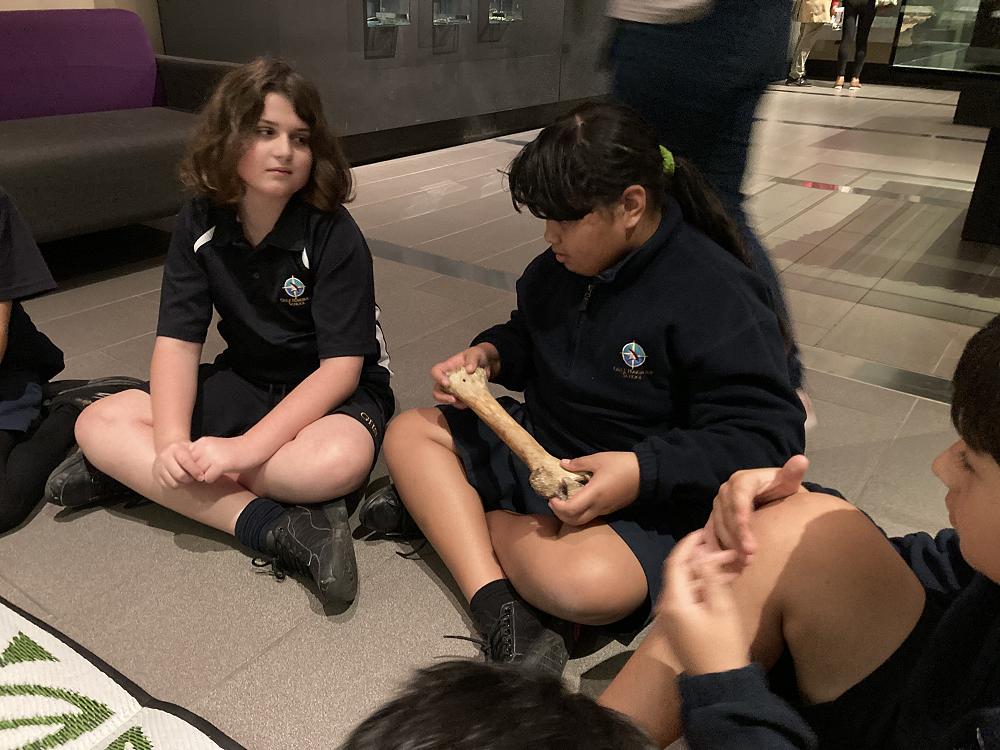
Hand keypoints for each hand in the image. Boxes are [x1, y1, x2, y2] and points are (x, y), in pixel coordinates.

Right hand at [153, 440, 201, 488]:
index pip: (185, 461)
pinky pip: (167, 485)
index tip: (202, 476)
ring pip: (173, 482)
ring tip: (188, 479)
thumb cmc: (186, 451)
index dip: (195, 471)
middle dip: (190, 479)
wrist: (169, 450)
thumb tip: (212, 466)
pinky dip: (176, 485)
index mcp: (175, 449)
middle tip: (195, 479)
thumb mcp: (192, 448)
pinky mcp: (156, 475)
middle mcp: (165, 457)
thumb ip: (199, 455)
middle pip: (179, 475)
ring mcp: (159, 466)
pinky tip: (180, 480)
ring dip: (183, 484)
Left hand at [189, 435, 265, 482]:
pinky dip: (213, 479)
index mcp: (201, 442)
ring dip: (204, 476)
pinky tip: (222, 473)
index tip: (200, 469)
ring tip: (215, 472)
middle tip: (207, 472)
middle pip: (189, 467)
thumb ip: (200, 456)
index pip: (185, 459)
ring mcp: (212, 455)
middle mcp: (204, 446)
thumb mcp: (213, 448)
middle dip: (196, 473)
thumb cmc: (233, 451)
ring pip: (197, 474)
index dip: (190, 467)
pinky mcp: (220, 464)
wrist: (253, 447)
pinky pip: (207, 478)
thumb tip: (186, 472)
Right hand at [430, 344, 499, 406]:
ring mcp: (454, 388)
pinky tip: (471, 402)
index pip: (436, 371)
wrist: (487, 364)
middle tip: (453, 399)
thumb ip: (472, 359)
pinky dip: (464, 405)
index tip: (447, 383)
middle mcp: (448, 378)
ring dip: (455, 403)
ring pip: (447, 399)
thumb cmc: (477, 356)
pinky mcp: (462, 395)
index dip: (438, 378)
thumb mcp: (476, 354)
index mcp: (448, 367)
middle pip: (437, 390)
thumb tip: (469, 369)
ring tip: (465, 402)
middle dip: (442, 397)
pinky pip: (459, 403)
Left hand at [548, 452, 639, 525]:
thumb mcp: (599, 459)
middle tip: (554, 501)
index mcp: (594, 494)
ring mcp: (605, 510)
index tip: (551, 497)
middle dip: (560, 514)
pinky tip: (578, 499)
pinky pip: (591, 516)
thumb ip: (579, 463)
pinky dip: (579, 512)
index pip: (570, 509)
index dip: (557, 506)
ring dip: (569, 515)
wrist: (646, 474)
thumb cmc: (622, 465)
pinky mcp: (610, 510)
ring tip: (564, 501)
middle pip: (574, 521)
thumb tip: (563, 464)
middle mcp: (598, 507)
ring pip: (582, 521)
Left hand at [658, 529, 748, 675]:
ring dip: (703, 574)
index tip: (702, 532)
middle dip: (701, 559)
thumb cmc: (724, 645)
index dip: (688, 544)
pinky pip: (687, 598)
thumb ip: (710, 577)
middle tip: (725, 551)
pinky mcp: (678, 626)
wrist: (720, 683)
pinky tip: (721, 584)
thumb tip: (701, 555)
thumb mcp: (722, 608)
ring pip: (685, 585)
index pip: (675, 563)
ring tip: (729, 565)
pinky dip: (701, 588)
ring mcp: (670, 618)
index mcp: (674, 601)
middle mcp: (666, 607)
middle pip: (680, 573)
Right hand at [704, 455, 809, 568]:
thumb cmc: (781, 489)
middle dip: (736, 539)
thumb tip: (801, 460)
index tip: (750, 543)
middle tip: (749, 559)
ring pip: (717, 528)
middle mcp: (725, 492)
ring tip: (743, 565)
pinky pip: (709, 535)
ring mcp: (717, 506)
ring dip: (728, 547)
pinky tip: (727, 566)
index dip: (742, 521)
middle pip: (726, 517)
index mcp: (741, 480)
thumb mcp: (788, 481)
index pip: (738, 500)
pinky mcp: (714, 519)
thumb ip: (792, 473)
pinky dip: (716, 550)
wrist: (770, 496)